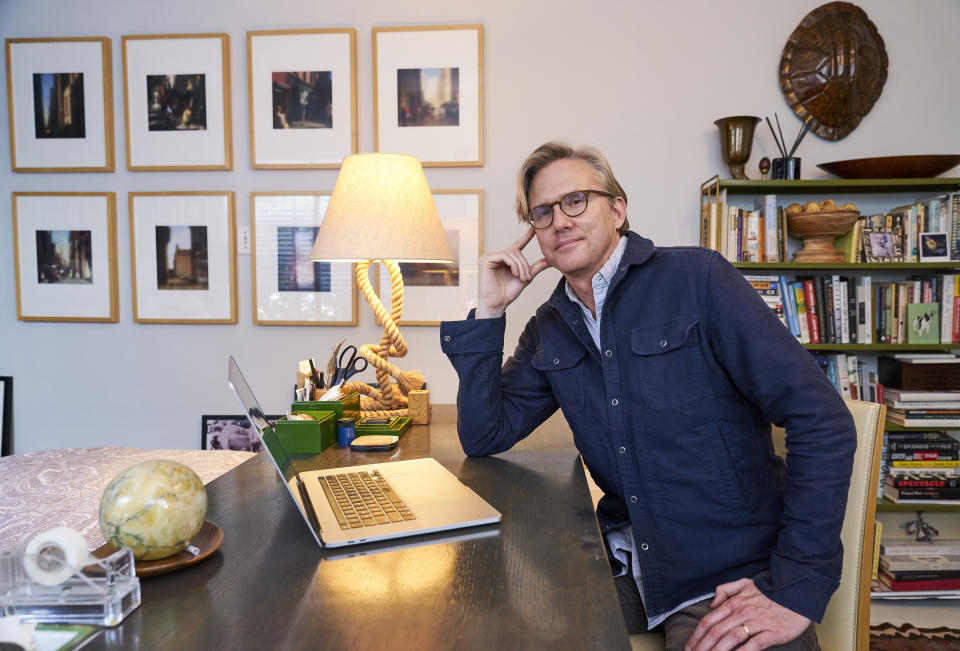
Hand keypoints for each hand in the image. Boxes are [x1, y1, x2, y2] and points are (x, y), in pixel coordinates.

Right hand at [475, 227, 549, 317]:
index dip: (526, 236)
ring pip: (511, 253)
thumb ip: (535, 268)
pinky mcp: (485, 259)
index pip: (518, 244)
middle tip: (527, 277)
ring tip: (521, 277)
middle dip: (524, 264)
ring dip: (520, 266)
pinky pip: (504, 256)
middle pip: (517, 251)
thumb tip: (549, 260)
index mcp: (506, 259)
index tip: (535, 228)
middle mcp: (497, 256)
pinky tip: (514, 273)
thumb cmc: (508, 293)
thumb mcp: (525, 278)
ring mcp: (490, 257)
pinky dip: (513, 265)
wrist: (497, 304)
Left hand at [684, 579, 810, 650]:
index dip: (696, 636)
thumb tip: (712, 603)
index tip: (689, 647)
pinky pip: (754, 644)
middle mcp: (741, 612)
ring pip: (731, 639)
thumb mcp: (744, 583)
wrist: (797, 591)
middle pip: (716, 632)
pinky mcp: (772, 633)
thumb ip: (725, 590)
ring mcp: (757, 623)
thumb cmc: (769, 591)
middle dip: (703, 647)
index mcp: (733, 602)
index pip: (709, 621)